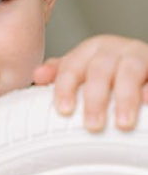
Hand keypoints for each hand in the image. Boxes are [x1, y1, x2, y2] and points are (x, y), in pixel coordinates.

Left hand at [33, 34, 147, 131]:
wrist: (144, 65)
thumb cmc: (106, 72)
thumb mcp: (82, 68)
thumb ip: (59, 73)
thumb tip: (37, 75)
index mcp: (90, 49)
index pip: (72, 67)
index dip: (66, 88)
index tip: (64, 110)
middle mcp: (115, 49)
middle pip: (100, 70)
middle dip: (95, 98)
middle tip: (92, 125)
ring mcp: (140, 56)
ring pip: (130, 72)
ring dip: (125, 98)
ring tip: (122, 124)